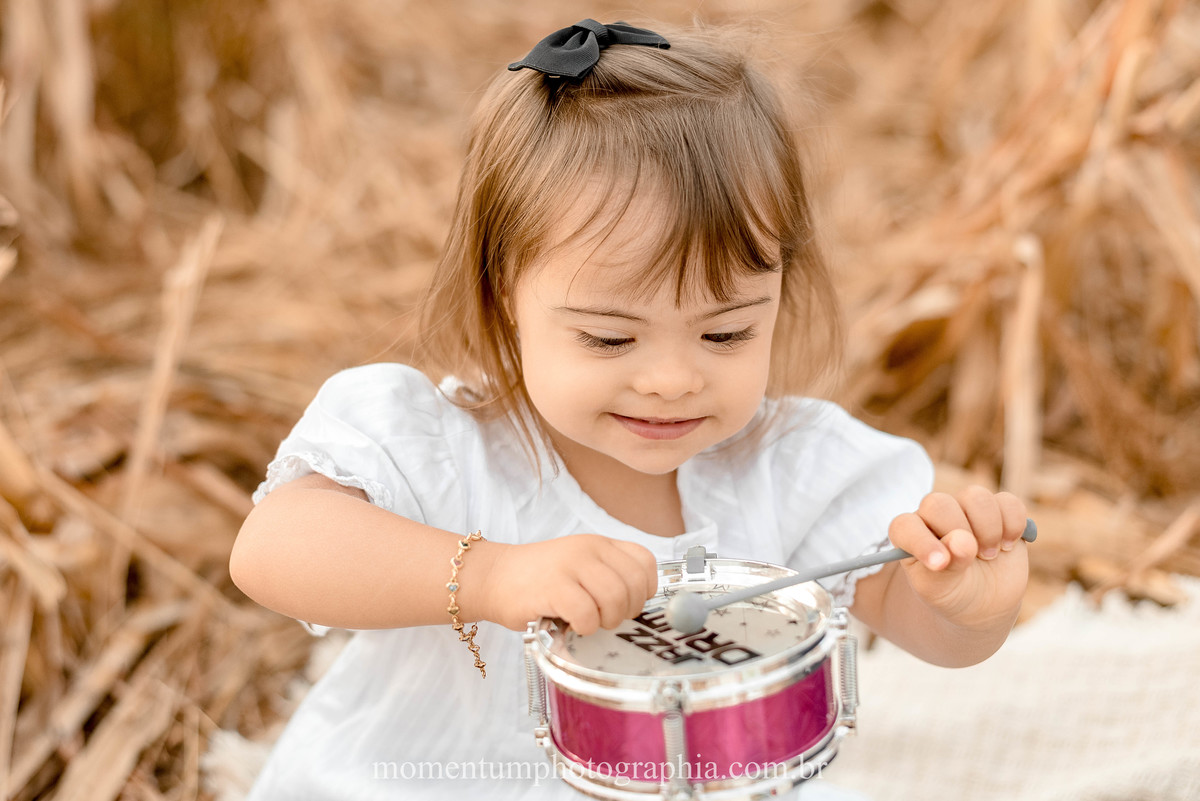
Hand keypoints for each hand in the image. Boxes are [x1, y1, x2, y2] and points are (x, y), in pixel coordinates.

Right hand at [479, 535, 657, 634]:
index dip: (645, 589)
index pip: (645, 561)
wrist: (492, 576)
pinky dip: (585, 626)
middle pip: (633, 584)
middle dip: (627, 611)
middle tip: (606, 618)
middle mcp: (588, 549)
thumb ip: (608, 575)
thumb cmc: (538, 580)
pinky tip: (572, 624)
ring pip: (615, 598)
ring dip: (607, 620)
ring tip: (589, 622)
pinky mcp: (552, 587)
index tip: (629, 603)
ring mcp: (570, 566)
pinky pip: (587, 613)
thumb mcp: (579, 565)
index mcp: (599, 543)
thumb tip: (636, 606)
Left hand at [888, 487, 1029, 629]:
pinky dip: (1013, 525)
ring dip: (988, 529)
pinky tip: (1007, 546)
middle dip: (958, 533)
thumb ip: (946, 568)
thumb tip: (963, 541)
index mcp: (910, 534)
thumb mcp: (940, 589)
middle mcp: (934, 515)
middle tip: (972, 558)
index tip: (940, 564)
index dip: (921, 541)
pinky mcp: (999, 510)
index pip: (905, 526)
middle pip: (940, 504)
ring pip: (976, 497)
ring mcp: (967, 509)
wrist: (982, 603)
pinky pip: (1008, 502)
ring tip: (989, 555)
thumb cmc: (950, 593)